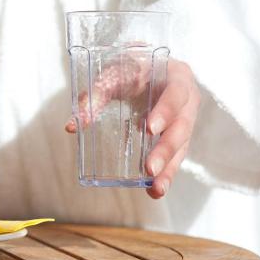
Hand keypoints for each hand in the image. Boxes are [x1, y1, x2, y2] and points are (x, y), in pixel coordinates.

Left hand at [65, 58, 200, 198]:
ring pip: (182, 146)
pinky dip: (167, 173)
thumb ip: (94, 96)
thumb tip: (71, 126)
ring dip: (169, 168)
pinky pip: (176, 155)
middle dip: (165, 149)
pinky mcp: (180, 136)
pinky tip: (155, 190)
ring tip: (156, 189)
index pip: (175, 94)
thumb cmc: (131, 69)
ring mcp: (187, 119)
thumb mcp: (114, 75)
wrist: (148, 68)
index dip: (165, 112)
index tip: (149, 128)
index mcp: (177, 77)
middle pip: (182, 126)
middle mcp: (189, 99)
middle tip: (149, 169)